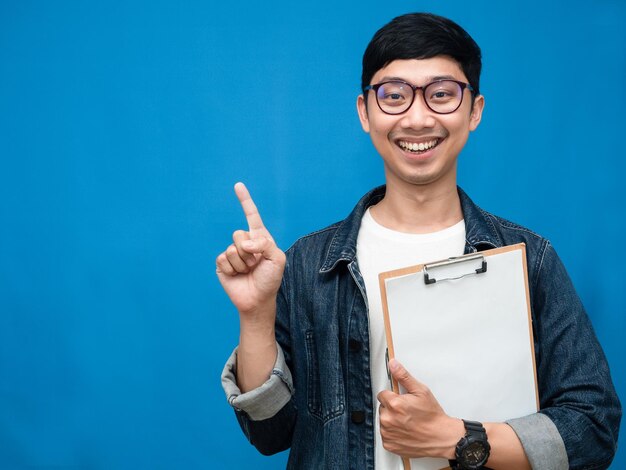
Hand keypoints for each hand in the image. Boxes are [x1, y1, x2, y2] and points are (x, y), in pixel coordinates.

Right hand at [216, 182, 285, 317]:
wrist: (258, 299)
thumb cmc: (271, 279)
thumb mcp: (277, 258)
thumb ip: (264, 244)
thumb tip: (244, 243)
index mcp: (259, 238)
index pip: (251, 215)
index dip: (245, 200)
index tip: (238, 185)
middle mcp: (245, 243)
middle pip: (239, 234)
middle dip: (248, 251)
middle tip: (255, 264)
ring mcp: (233, 253)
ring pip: (232, 248)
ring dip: (242, 263)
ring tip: (248, 271)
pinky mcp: (223, 264)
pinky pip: (224, 259)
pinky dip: (233, 269)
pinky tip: (238, 275)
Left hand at [377, 359, 462, 458]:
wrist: (441, 438)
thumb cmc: (432, 416)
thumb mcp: (421, 391)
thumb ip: (404, 376)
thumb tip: (393, 364)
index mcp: (394, 404)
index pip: (382, 394)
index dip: (393, 396)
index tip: (401, 400)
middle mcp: (388, 419)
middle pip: (382, 408)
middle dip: (392, 408)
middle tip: (407, 412)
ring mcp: (387, 433)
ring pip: (383, 421)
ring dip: (392, 420)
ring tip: (407, 422)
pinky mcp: (389, 444)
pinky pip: (385, 434)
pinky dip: (393, 433)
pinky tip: (405, 431)